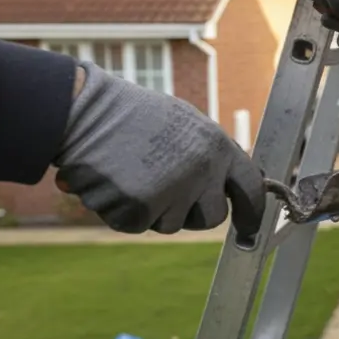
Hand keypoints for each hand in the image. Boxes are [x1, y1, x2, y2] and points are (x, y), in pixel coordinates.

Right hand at [53, 61, 266, 235]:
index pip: (251, 188)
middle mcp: (202, 171)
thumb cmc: (133, 115)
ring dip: (153, 209)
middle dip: (193, 213)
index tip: (250, 228)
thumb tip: (228, 186)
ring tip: (133, 172)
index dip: (252, 212)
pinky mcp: (140, 209)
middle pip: (212, 217)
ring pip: (171, 223)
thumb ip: (210, 156)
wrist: (86, 111)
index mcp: (217, 146)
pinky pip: (137, 224)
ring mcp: (172, 192)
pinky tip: (114, 181)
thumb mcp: (185, 124)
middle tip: (167, 191)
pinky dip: (123, 211)